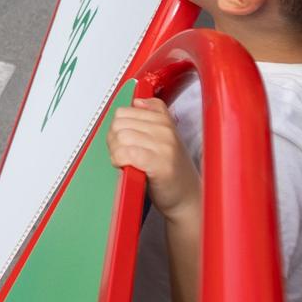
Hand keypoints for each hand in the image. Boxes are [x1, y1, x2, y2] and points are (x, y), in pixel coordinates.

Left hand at [107, 98, 201, 221]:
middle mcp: (165, 130)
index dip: (118, 128)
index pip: (125, 111)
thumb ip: (151, 117)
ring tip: (126, 161)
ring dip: (116, 151)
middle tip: (123, 154)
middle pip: (119, 123)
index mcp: (165, 120)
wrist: (187, 199)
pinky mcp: (159, 163)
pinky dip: (119, 160)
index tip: (125, 141)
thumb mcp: (164, 138)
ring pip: (121, 136)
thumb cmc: (171, 171)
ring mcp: (164, 145)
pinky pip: (126, 153)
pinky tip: (126, 167)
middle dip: (114, 140)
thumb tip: (137, 101)